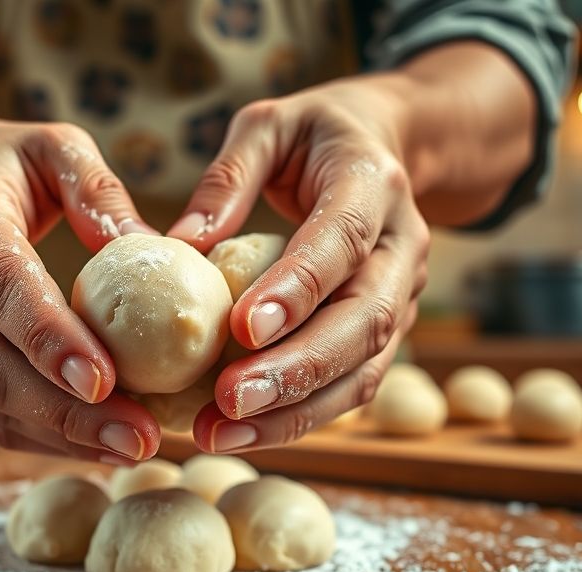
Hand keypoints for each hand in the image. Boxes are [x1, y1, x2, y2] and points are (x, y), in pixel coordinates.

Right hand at [0, 97, 161, 462]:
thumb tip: (156, 249)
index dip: (50, 339)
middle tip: (141, 437)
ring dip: (62, 436)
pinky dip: (46, 438)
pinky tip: (101, 444)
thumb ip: (99, 187)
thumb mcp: (53, 147)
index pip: (2, 288)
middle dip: (68, 412)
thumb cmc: (2, 166)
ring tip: (134, 447)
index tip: (105, 381)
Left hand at [168, 78, 430, 452]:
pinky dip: (299, 417)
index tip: (243, 328)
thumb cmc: (315, 136)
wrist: (389, 148)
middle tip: (228, 402)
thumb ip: (227, 177)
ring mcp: (403, 297)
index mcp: (373, 185)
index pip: (342, 242)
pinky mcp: (385, 333)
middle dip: (297, 370)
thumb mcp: (268, 126)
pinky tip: (241, 433)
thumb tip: (178, 243)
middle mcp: (403, 248)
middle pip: (365, 322)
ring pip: (365, 370)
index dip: (298, 289)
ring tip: (221, 434)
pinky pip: (351, 386)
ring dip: (296, 412)